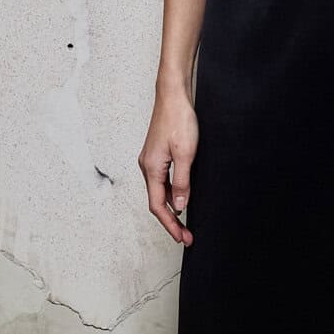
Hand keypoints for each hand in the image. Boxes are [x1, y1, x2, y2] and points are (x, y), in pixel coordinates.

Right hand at [140, 88, 197, 244]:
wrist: (173, 95)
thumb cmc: (179, 120)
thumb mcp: (186, 154)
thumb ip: (182, 182)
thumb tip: (179, 207)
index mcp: (151, 169)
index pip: (158, 206)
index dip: (170, 225)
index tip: (182, 238)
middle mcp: (147, 167)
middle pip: (157, 202)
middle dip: (171, 221)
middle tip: (186, 236)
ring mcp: (151, 161)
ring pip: (159, 192)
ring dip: (172, 209)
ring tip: (185, 223)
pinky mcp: (157, 155)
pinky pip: (162, 181)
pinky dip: (171, 194)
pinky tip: (181, 198)